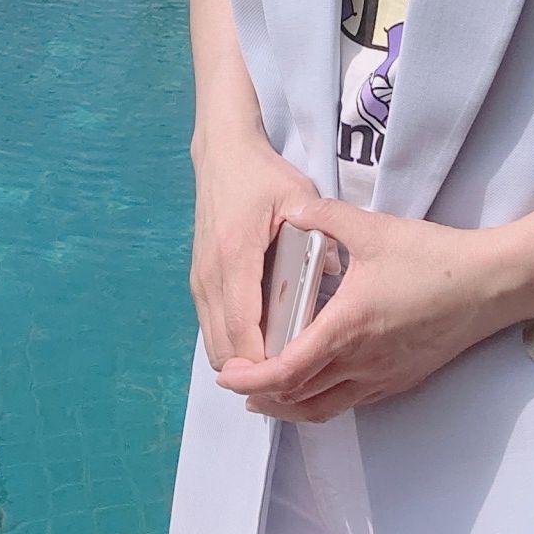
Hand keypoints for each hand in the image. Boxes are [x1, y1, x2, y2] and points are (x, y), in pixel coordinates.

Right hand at [189, 133, 319, 372]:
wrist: (223, 155)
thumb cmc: (263, 176)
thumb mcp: (298, 198)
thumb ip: (317, 235)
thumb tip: (335, 276)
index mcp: (236, 256)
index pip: (243, 327)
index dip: (262, 362)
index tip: (289, 378)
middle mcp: (210, 274)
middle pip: (222, 346)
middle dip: (253, 371)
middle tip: (291, 378)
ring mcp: (200, 279)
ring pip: (213, 342)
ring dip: (241, 360)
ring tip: (279, 366)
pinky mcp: (198, 280)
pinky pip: (211, 327)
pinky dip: (231, 343)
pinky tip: (261, 341)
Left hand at [216, 195, 513, 421]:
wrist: (489, 286)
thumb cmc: (434, 258)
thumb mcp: (374, 229)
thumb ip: (326, 217)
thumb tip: (290, 209)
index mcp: (347, 328)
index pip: (286, 371)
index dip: (251, 379)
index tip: (227, 376)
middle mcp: (360, 363)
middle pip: (297, 399)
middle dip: (261, 396)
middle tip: (237, 382)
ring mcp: (382, 378)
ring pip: (323, 409)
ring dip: (289, 406)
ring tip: (266, 394)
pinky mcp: (400, 381)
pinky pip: (350, 403)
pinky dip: (321, 401)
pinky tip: (316, 383)